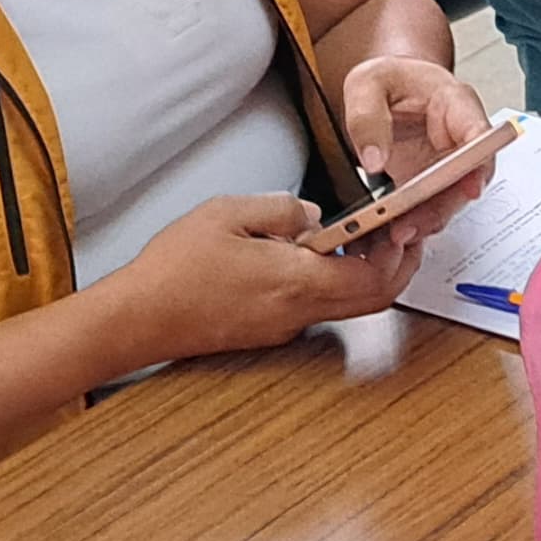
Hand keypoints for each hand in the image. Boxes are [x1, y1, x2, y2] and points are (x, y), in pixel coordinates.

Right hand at [117, 193, 429, 364]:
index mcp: (295, 281)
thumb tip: (314, 215)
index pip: (374, 278)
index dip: (398, 254)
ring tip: (356, 240)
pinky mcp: (268, 331)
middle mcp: (298, 312)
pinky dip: (331, 285)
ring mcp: (284, 327)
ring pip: (347, 307)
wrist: (139, 318)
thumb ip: (282, 209)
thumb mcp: (228, 213)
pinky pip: (317, 309)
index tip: (401, 226)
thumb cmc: (174, 270)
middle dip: (395, 268)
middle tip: (396, 236)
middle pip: (372, 300)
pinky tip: (312, 258)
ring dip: (363, 277)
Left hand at [341, 53, 494, 221]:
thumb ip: (368, 117)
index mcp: (454, 102)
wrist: (386, 90)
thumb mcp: (367, 83)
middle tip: (414, 224)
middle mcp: (459, 136)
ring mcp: (448, 163)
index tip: (470, 187)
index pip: (479, 133)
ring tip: (399, 233)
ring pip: (450, 199)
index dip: (479, 163)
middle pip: (468, 177)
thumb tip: (375, 159)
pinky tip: (393, 231)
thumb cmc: (388, 80)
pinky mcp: (432, 183)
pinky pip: (431, 207)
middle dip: (444, 206)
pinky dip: (415, 222)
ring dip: (428, 220)